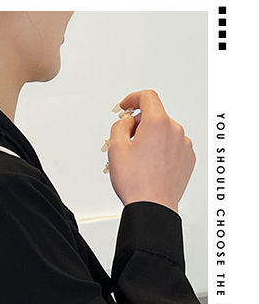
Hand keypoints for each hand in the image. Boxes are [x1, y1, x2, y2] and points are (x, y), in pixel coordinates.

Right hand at [107, 90, 194, 211]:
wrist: (153, 206)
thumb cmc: (136, 182)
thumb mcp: (115, 149)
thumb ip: (119, 126)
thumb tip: (126, 121)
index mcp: (157, 123)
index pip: (147, 97)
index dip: (132, 99)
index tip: (125, 107)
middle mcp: (175, 130)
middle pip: (155, 117)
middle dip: (138, 126)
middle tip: (125, 144)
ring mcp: (184, 144)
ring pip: (164, 133)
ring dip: (150, 140)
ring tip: (137, 161)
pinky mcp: (188, 158)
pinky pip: (173, 147)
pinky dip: (161, 151)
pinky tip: (150, 167)